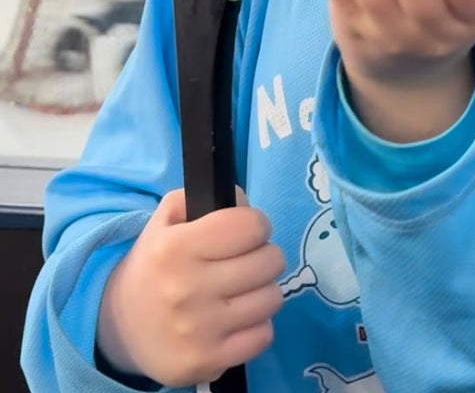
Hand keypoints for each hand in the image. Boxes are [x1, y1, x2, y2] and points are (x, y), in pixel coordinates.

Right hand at [97, 187, 284, 386]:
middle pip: (270, 261)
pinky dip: (257, 326)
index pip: (251, 226)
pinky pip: (263, 336)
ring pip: (272, 298)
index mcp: (175, 248)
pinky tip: (237, 319)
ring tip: (241, 290)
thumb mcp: (169, 217)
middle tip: (244, 261)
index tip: (245, 232)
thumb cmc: (157, 263)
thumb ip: (210, 195)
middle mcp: (185, 290)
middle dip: (263, 256)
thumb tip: (247, 205)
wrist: (118, 326)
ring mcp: (197, 331)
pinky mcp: (206, 362)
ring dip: (263, 291)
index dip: (255, 224)